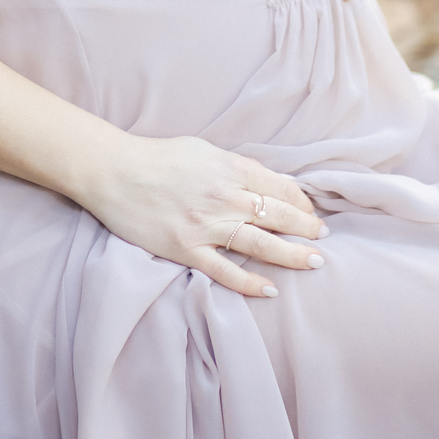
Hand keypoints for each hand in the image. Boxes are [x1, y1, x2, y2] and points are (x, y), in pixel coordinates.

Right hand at [85, 134, 328, 297]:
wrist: (114, 172)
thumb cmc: (157, 157)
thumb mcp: (203, 150)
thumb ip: (235, 166)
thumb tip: (265, 182)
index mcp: (230, 169)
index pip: (278, 188)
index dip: (301, 202)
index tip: (310, 212)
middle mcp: (224, 197)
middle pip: (278, 216)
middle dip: (306, 228)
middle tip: (324, 237)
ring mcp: (206, 226)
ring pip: (260, 244)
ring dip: (291, 255)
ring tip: (314, 262)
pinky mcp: (186, 249)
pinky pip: (225, 271)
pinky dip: (249, 282)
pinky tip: (270, 289)